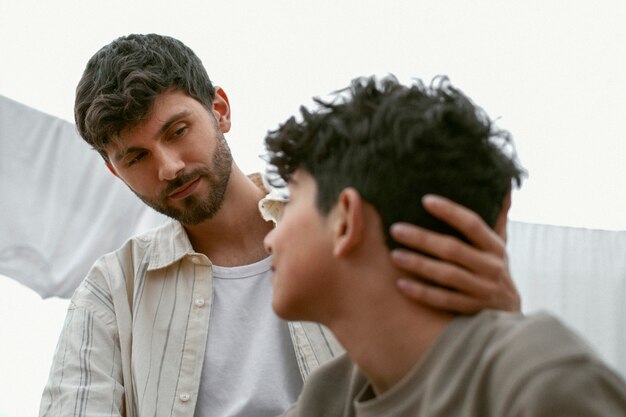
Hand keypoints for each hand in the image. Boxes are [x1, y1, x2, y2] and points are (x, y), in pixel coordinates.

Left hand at [390, 194, 519, 313]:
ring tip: (394, 255)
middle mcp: (491, 267)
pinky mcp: (471, 309)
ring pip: (447, 275)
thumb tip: (504, 186)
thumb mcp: (498, 245)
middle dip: (423, 239)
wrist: (509, 312)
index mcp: (495, 246)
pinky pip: (444, 301)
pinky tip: (400, 284)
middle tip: (396, 229)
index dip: (450, 212)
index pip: (472, 224)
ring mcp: (482, 290)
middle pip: (454, 250)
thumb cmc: (493, 270)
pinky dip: (422, 293)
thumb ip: (496, 217)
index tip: (425, 200)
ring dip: (419, 265)